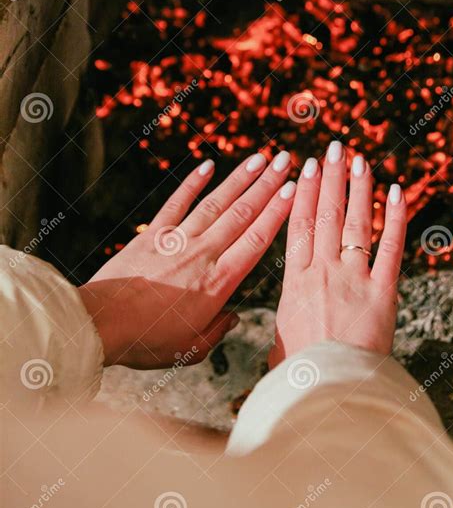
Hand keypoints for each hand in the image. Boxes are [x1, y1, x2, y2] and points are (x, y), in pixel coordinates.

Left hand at [78, 152, 294, 368]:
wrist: (102, 323)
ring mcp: (177, 240)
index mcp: (218, 282)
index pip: (256, 240)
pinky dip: (192, 183)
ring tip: (259, 159)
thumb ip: (217, 330)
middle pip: (241, 213)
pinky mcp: (152, 234)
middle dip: (267, 185)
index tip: (293, 191)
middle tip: (285, 161)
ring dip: (239, 179)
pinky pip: (177, 203)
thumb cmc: (147, 340)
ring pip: (215, 203)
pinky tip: (207, 166)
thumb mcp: (191, 348)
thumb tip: (233, 317)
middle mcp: (203, 254)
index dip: (277, 213)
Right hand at [269, 141, 406, 366]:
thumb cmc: (299, 372)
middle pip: (325, 214)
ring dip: (358, 188)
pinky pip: (390, 247)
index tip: (304, 167)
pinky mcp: (383, 291)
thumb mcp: (279, 342)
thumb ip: (283, 323)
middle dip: (330, 178)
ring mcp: (354, 278)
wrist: (328, 389)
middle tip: (333, 149)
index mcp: (295, 281)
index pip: (298, 225)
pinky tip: (396, 192)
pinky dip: (394, 218)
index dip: (302, 192)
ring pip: (354, 223)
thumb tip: (279, 327)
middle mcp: (323, 272)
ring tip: (359, 159)